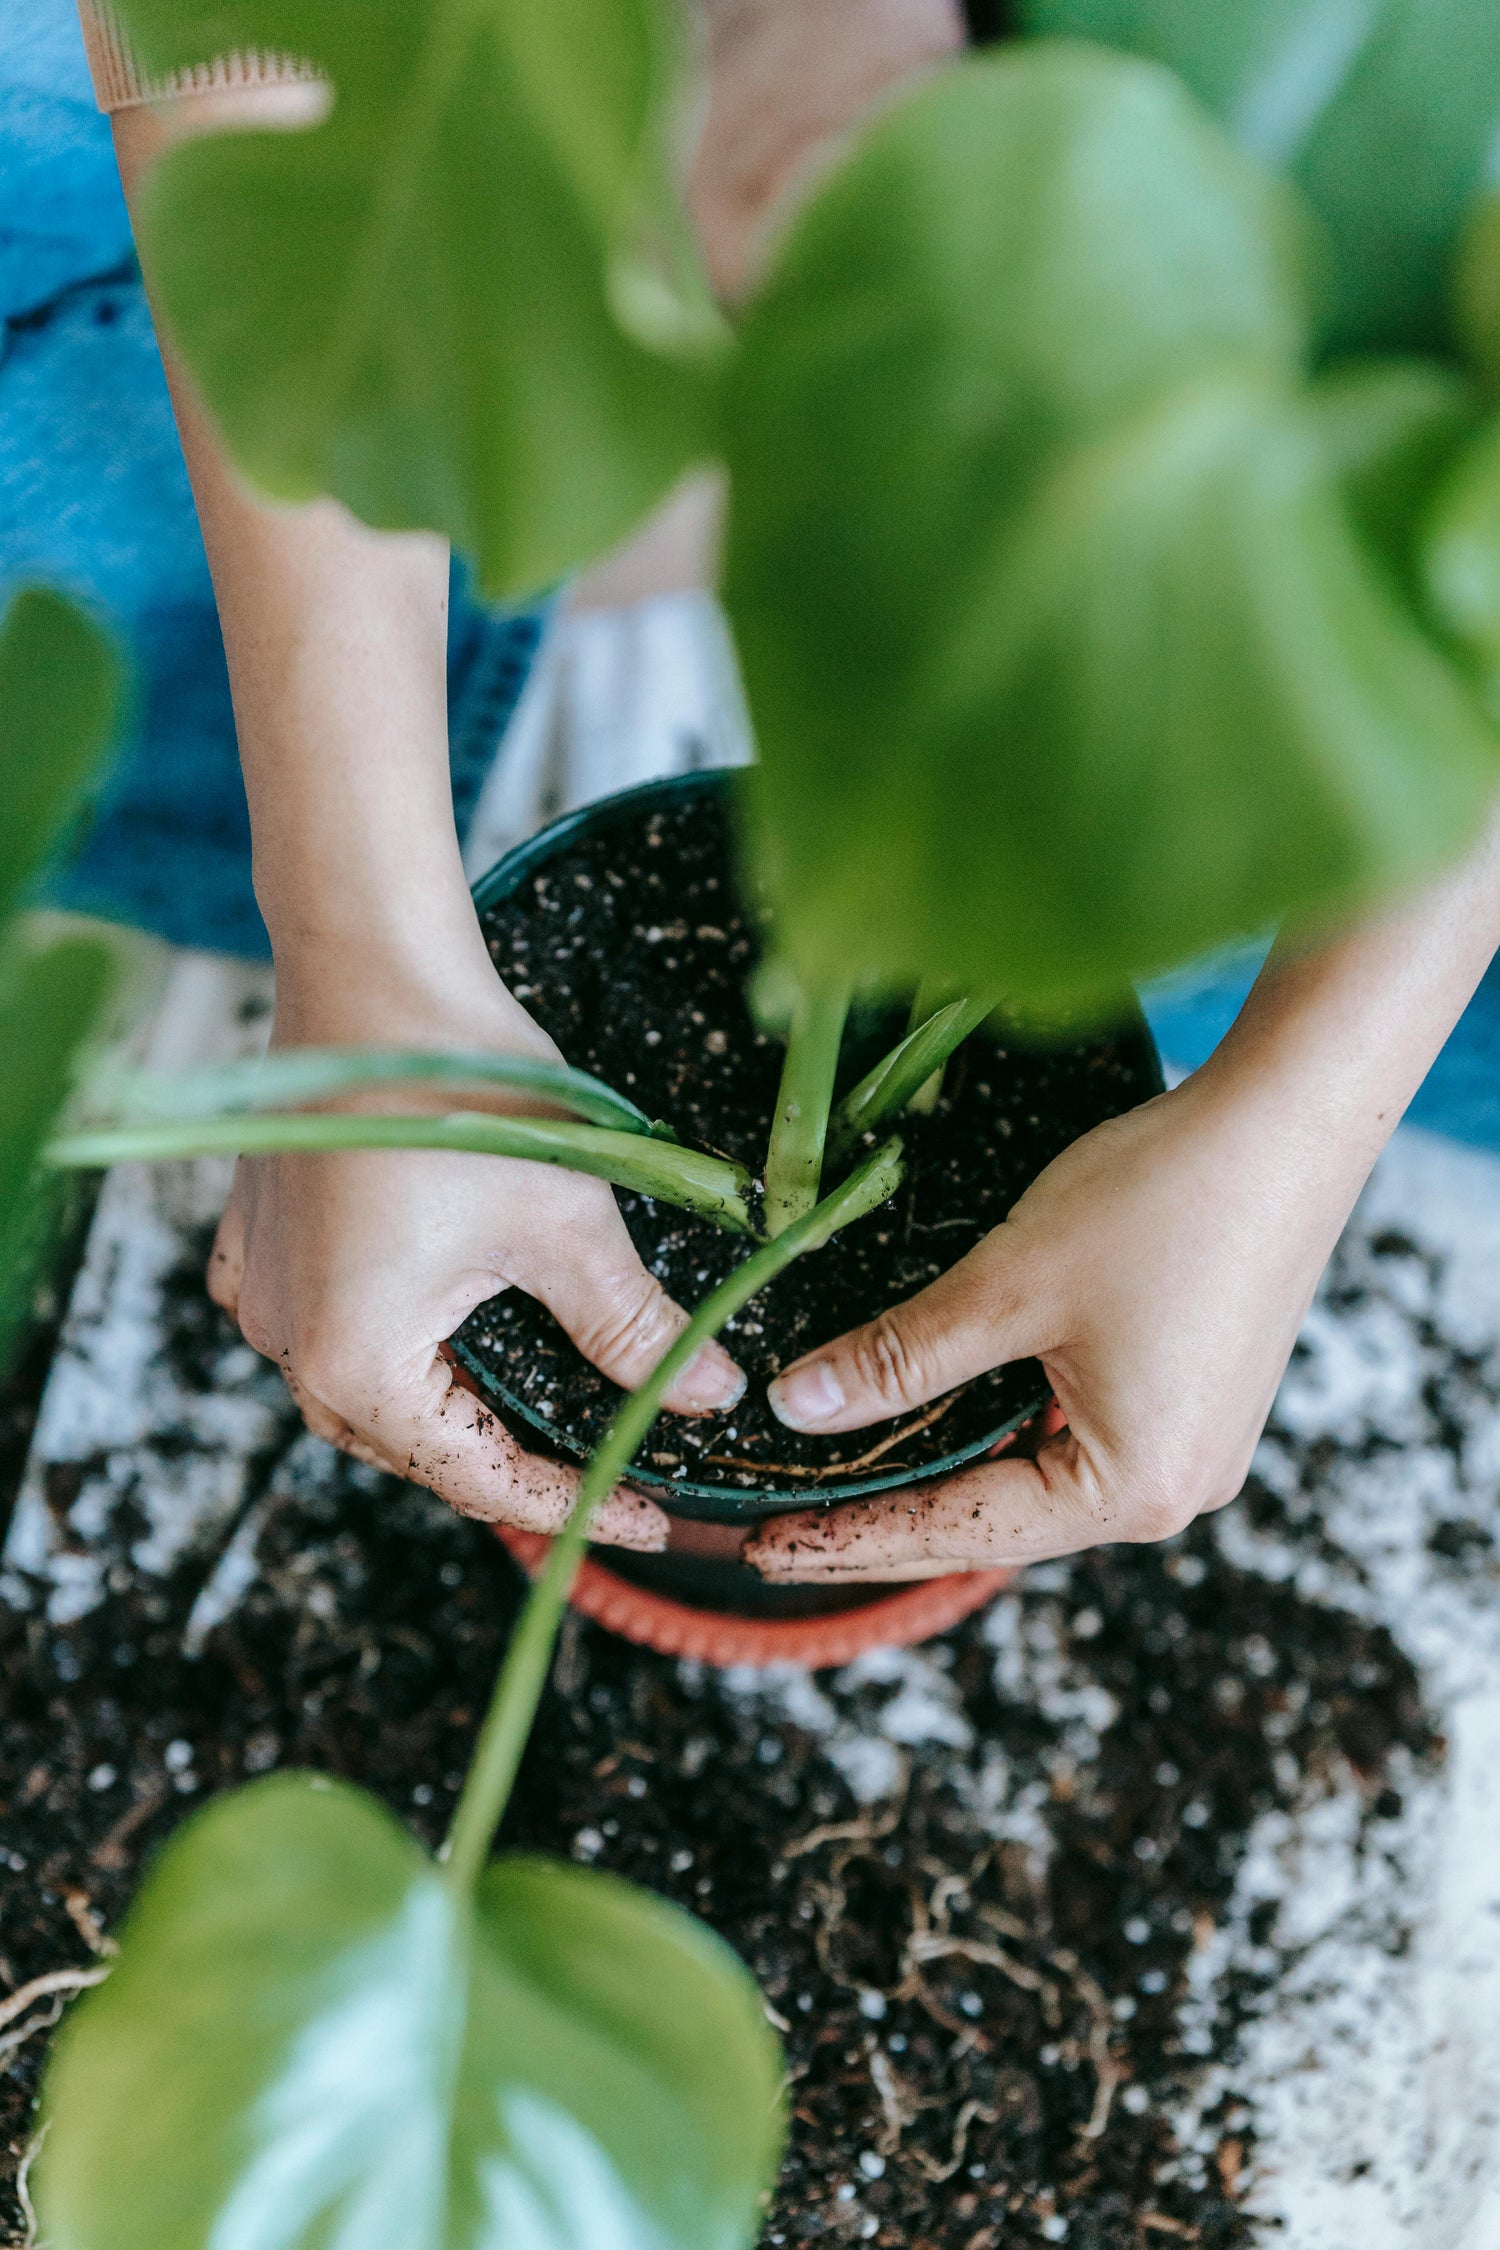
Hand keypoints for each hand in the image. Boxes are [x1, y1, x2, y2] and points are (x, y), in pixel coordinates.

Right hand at [208, 955, 743, 1546]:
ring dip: (448, 1406)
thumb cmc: (467, 1092)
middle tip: (603, 1472)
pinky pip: (321, 1326)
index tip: (647, 1516)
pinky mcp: (260, 1239)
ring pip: (366, 1391)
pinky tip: (436, 1336)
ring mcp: (262, 1288)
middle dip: (507, 1462)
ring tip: (532, 1416)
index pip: (479, 1475)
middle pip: (415, 1444)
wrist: (374, 966)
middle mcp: (288, 1342)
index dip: (571, 1502)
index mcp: (356, 1361)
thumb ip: (636, 1328)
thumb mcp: (569, 1225)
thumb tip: (711, 1396)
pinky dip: (389, 1344)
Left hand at [744, 1068, 1354, 1583]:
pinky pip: (1072, 1441)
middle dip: (887, 1524)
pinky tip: (937, 1431)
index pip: (957, 1528)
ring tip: (841, 1493)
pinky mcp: (1196, 1401)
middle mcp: (1172, 1491)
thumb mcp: (1008, 1284)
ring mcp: (1192, 1448)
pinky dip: (996, 1439)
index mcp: (1131, 1489)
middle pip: (996, 1522)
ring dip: (941, 1482)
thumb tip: (796, 1406)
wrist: (1289, 1121)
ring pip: (1031, 1482)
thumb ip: (899, 1356)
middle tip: (780, 1533)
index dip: (850, 1537)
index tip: (765, 1546)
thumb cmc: (1160, 1202)